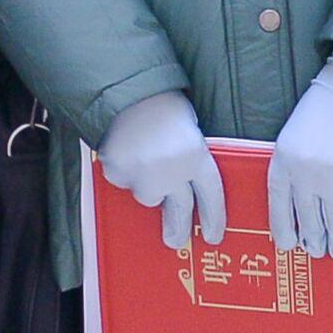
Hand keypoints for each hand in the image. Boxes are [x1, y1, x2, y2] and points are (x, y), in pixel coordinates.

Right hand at [96, 91, 225, 255]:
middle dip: (178, 227)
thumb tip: (186, 191)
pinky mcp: (118, 171)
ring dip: (146, 186)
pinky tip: (126, 153)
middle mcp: (173, 170)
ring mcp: (144, 173)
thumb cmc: (163, 107)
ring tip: (144, 160)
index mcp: (196, 157)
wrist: (128, 91)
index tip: (213, 235)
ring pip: (148, 195)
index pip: (210, 197)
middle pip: (180, 209)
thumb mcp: (190, 133)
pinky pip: (123, 182)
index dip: (213, 218)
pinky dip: (124, 173)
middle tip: (175, 241)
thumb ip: (192, 162)